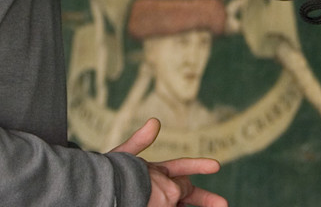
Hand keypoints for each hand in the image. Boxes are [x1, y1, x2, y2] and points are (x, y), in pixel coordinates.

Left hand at [112, 118, 226, 206]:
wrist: (96, 192)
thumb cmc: (108, 174)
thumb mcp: (122, 157)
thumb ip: (139, 142)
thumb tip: (155, 121)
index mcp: (155, 172)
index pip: (182, 167)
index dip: (198, 165)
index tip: (216, 165)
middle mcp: (158, 188)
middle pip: (187, 191)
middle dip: (205, 198)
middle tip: (223, 204)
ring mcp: (155, 202)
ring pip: (178, 205)